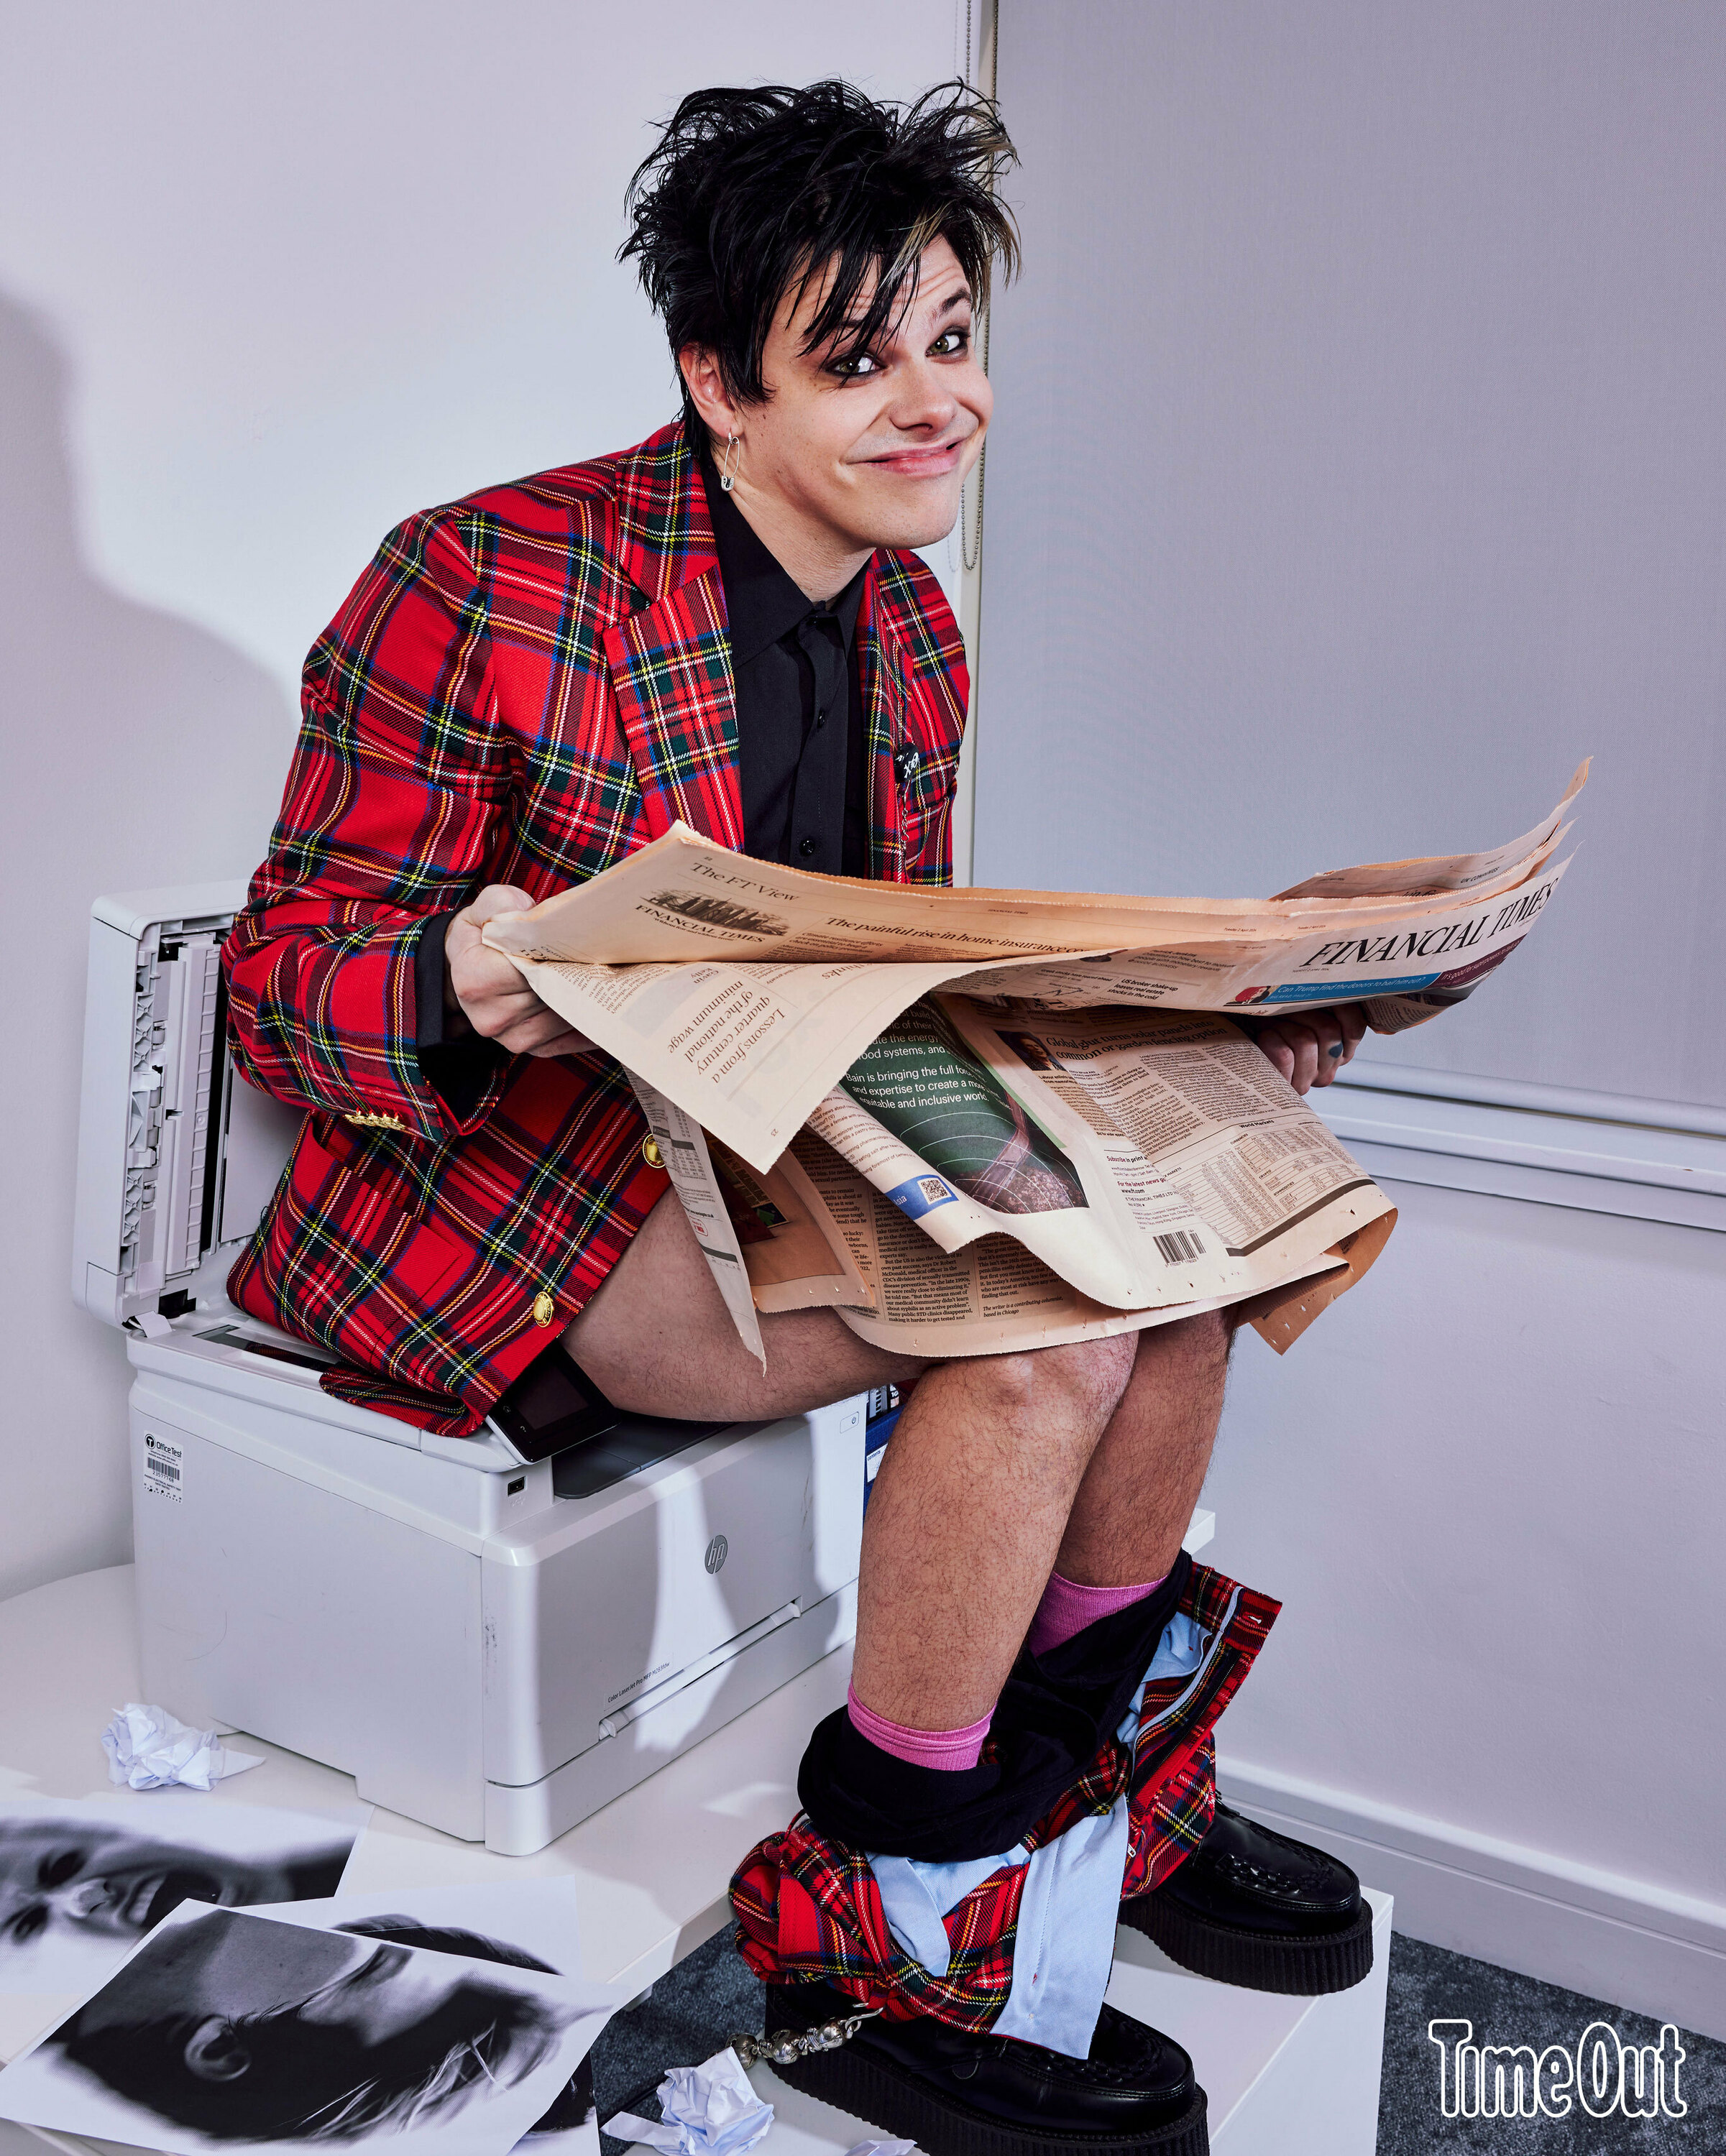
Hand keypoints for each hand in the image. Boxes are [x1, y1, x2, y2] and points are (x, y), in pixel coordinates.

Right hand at [444, 887, 599, 1058]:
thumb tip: (533, 916)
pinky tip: (605, 1003)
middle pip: (553, 994)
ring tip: (606, 975)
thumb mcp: (488, 907)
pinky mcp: (534, 1048)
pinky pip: (573, 1039)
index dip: (558, 954)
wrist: (471, 965)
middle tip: (604, 956)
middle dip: (578, 974)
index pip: (531, 969)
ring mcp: (513, 1038)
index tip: (580, 942)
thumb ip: (504, 905)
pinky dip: (591, 1021)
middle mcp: (492, 1017)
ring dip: (588, 999)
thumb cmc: (484, 933)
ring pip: (567, 1016)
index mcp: (476, 981)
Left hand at [1242, 1002, 1367, 1093]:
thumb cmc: (1266, 1017)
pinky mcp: (1284, 1085)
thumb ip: (1330, 999)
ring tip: (1271, 1026)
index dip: (1335, 1006)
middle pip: (1328, 1032)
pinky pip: (1285, 1055)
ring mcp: (1306, 1081)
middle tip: (1285, 1012)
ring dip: (1283, 1026)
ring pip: (1305, 1041)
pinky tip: (1265, 1038)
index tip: (1314, 997)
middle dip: (1302, 1013)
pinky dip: (1270, 1040)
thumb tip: (1347, 989)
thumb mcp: (1302, 1003)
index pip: (1353, 1028)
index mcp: (1338, 1051)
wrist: (1231, 1035)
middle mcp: (1326, 1070)